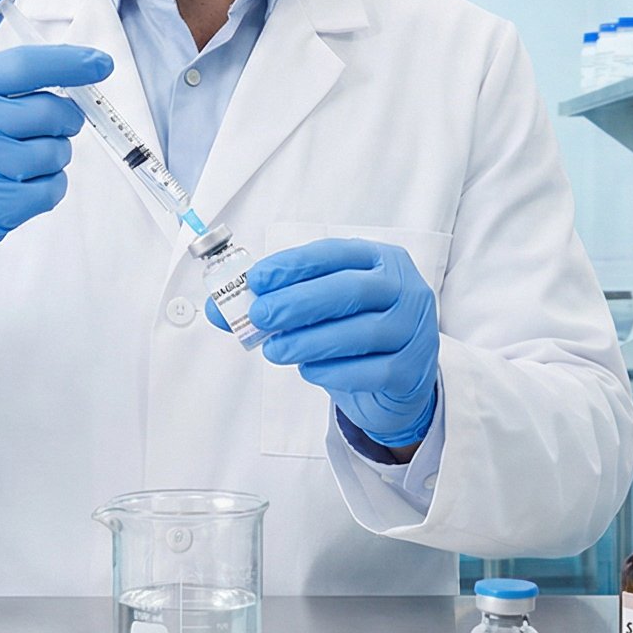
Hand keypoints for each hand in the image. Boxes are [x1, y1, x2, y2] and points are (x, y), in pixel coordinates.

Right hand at [0, 0, 112, 284]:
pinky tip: (20, 185)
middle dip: (63, 119)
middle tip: (43, 125)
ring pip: (55, 154)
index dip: (70, 63)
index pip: (24, 66)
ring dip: (54, 155)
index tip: (103, 64)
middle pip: (51, 114)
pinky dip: (49, 188)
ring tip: (22, 157)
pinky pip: (50, 191)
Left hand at [231, 237, 439, 448]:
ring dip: (310, 341)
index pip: (335, 254)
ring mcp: (413, 330)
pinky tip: (309, 371)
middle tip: (261, 315)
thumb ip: (277, 303)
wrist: (399, 378)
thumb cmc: (354, 330)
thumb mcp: (321, 308)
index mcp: (380, 260)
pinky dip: (333, 372)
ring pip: (360, 333)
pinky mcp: (412, 370)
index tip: (257, 279)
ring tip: (275, 350)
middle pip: (351, 290)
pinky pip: (370, 371)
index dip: (294, 265)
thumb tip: (219, 309)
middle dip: (299, 301)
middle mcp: (404, 289)